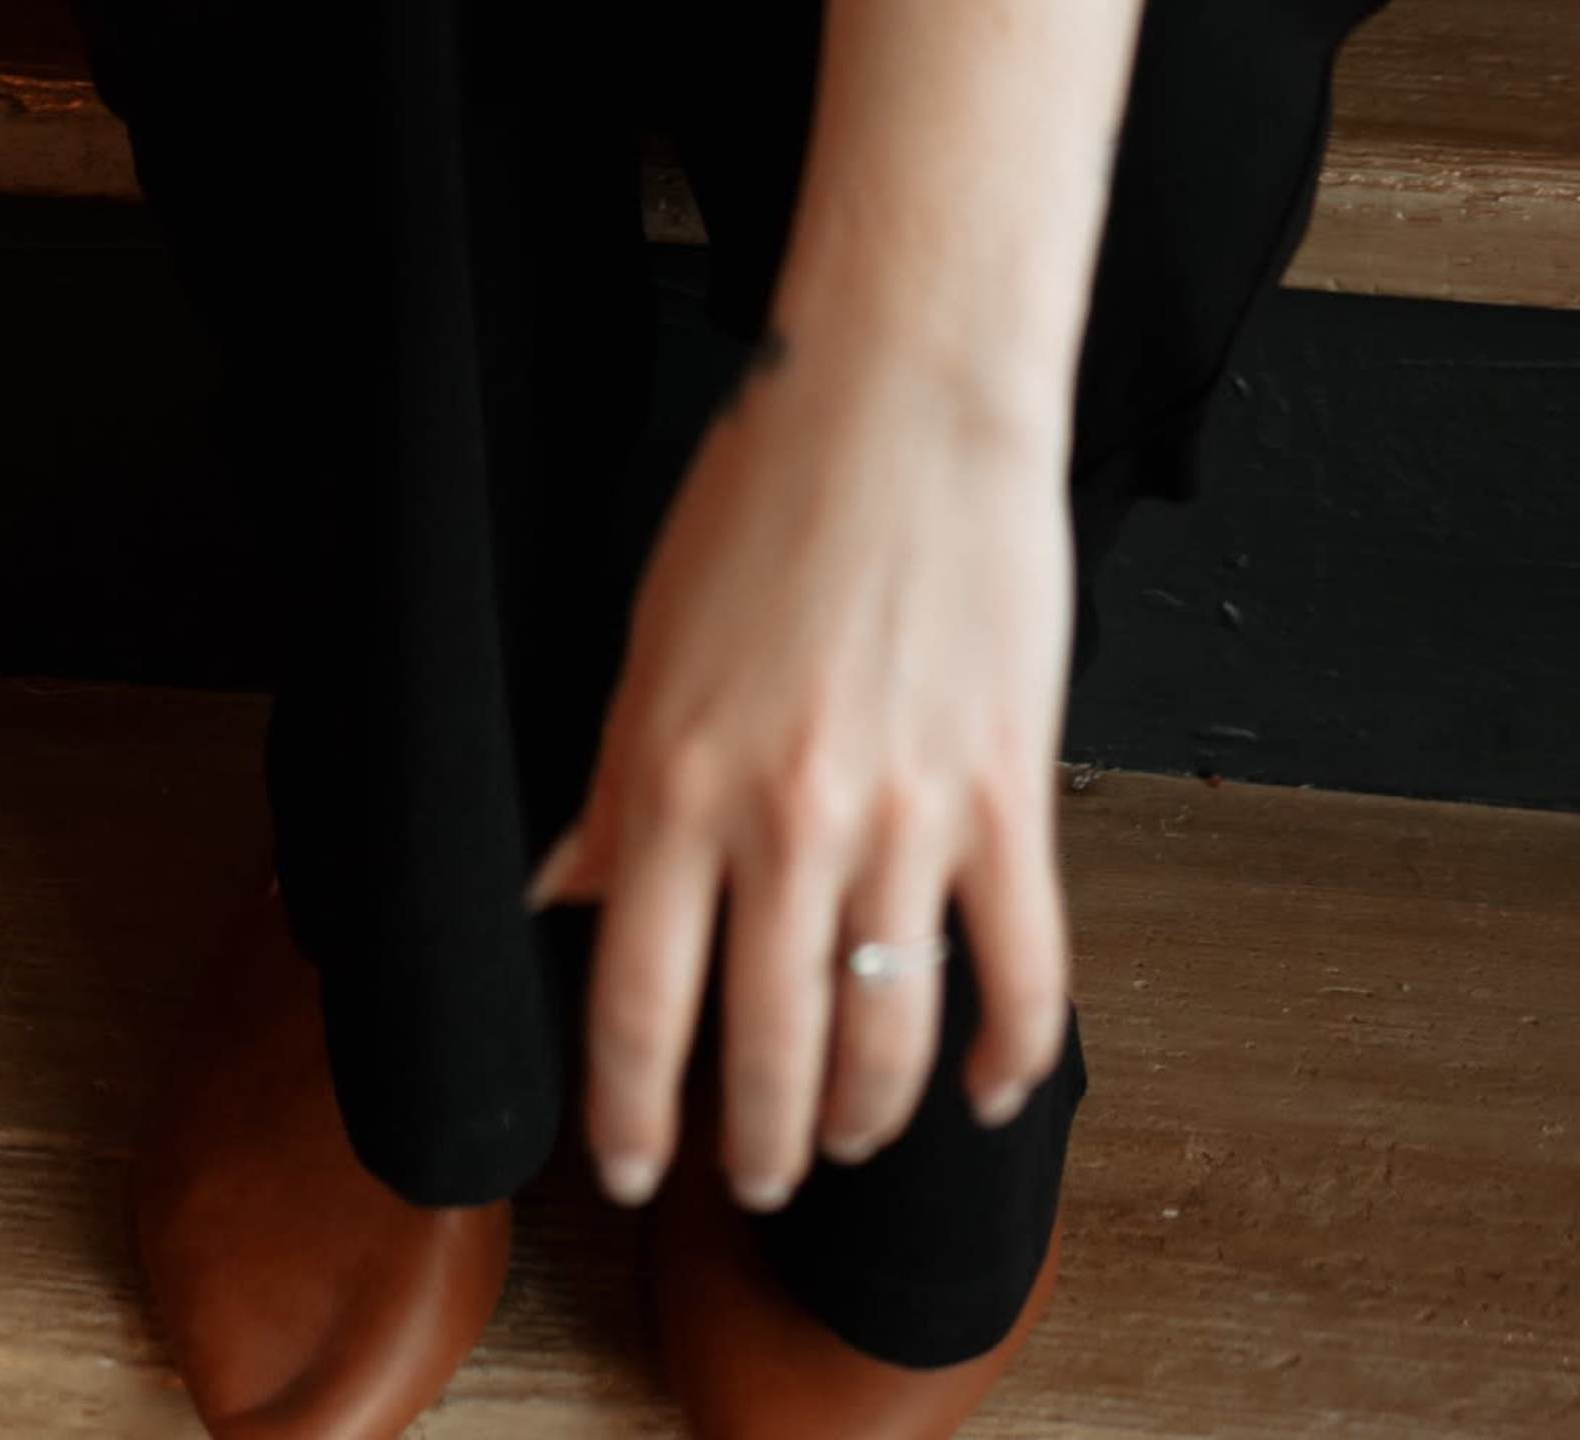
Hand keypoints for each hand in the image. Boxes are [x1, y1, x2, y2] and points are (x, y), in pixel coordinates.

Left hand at [527, 332, 1073, 1217]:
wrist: (900, 398)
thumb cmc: (767, 494)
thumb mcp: (649, 645)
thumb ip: (612, 793)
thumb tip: (561, 895)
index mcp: (672, 779)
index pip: (637, 1003)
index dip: (627, 1111)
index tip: (621, 1164)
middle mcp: (784, 819)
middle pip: (764, 1046)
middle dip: (755, 1144)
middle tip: (750, 1179)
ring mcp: (902, 819)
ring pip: (884, 1035)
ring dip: (862, 1116)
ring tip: (844, 1141)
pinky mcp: (1003, 798)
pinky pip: (1018, 971)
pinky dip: (1002, 1056)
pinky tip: (977, 1092)